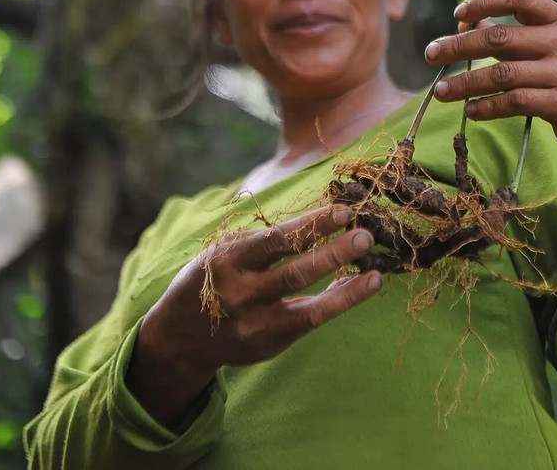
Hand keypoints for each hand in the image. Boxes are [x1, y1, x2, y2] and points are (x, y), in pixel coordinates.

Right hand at [128, 206, 379, 426]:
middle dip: (333, 255)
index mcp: (228, 261)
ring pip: (308, 309)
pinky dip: (336, 304)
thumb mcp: (226, 251)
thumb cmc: (214, 278)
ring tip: (376, 275)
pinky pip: (309, 323)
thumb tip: (324, 225)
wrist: (180, 336)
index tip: (342, 211)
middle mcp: (240, 295)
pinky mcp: (269, 345)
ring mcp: (255, 325)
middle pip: (294, 274)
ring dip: (347, 292)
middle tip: (365, 237)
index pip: (276, 241)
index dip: (311, 226)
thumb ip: (266, 241)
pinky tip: (359, 288)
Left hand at [424, 0, 556, 167]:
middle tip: (430, 54)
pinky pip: (513, 101)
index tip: (457, 15)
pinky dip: (486, 106)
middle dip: (458, 45)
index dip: (485, 1)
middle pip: (500, 38)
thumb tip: (467, 23)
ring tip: (441, 91)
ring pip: (501, 73)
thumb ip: (518, 35)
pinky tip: (470, 110)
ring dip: (465, 83)